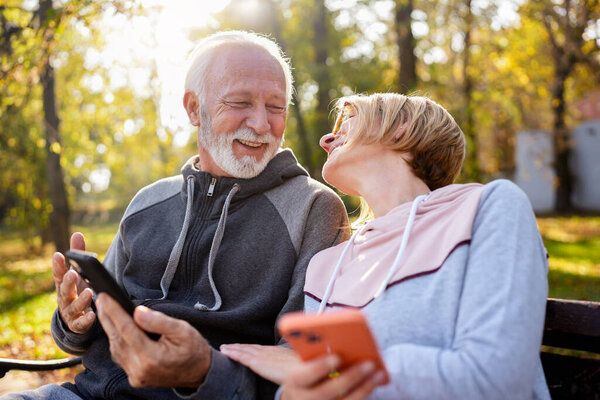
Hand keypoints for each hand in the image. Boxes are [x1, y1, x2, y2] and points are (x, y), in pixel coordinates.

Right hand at [52, 232, 94, 333]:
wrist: (74, 319)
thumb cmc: (76, 291)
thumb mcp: (78, 274)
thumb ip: (78, 254)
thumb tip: (77, 233)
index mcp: (64, 285)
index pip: (58, 275)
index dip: (58, 266)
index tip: (58, 255)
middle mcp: (64, 299)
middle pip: (64, 291)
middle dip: (68, 282)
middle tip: (73, 273)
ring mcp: (70, 312)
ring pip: (73, 307)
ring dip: (80, 300)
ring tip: (88, 292)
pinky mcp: (78, 325)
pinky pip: (81, 323)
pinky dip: (86, 320)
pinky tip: (93, 315)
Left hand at [95, 293, 210, 387]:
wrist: (199, 373)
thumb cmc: (193, 349)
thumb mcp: (182, 330)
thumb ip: (158, 321)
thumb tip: (137, 312)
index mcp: (152, 357)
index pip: (127, 330)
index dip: (114, 311)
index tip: (106, 297)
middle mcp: (140, 369)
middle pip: (116, 339)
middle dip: (107, 317)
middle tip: (101, 299)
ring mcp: (136, 375)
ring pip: (116, 348)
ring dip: (109, 328)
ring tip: (106, 310)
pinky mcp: (135, 377)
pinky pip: (120, 357)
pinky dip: (116, 341)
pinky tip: (115, 328)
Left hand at [220, 343, 299, 384]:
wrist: (305, 368)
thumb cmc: (304, 367)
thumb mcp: (296, 363)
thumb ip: (289, 363)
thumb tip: (290, 366)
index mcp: (278, 351)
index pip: (260, 348)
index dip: (250, 347)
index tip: (242, 346)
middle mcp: (269, 351)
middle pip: (251, 347)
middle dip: (239, 346)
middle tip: (228, 345)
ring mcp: (263, 356)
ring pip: (244, 350)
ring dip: (234, 348)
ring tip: (224, 348)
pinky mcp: (258, 363)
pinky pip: (243, 357)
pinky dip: (234, 353)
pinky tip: (226, 352)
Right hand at [280, 355, 385, 399]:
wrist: (300, 388)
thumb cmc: (306, 365)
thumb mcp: (305, 356)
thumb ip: (316, 349)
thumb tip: (343, 340)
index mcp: (294, 380)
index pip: (306, 375)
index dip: (321, 366)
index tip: (337, 356)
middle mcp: (305, 398)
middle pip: (328, 391)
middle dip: (351, 377)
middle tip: (369, 363)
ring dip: (365, 387)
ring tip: (379, 372)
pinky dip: (365, 392)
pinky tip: (376, 380)